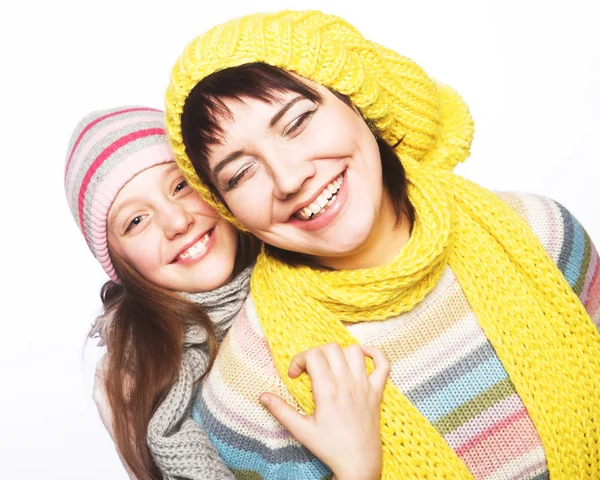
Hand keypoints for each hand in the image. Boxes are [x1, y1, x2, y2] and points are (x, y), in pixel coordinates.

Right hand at [259, 343, 389, 479]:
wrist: (359, 463)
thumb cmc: (330, 448)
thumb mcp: (301, 430)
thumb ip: (281, 410)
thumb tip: (262, 395)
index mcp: (327, 391)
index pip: (313, 355)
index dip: (299, 360)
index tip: (295, 375)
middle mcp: (347, 383)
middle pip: (332, 348)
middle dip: (317, 354)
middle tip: (312, 370)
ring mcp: (364, 385)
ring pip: (354, 351)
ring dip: (341, 353)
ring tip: (332, 366)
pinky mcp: (377, 391)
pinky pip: (384, 364)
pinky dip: (375, 354)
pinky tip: (362, 357)